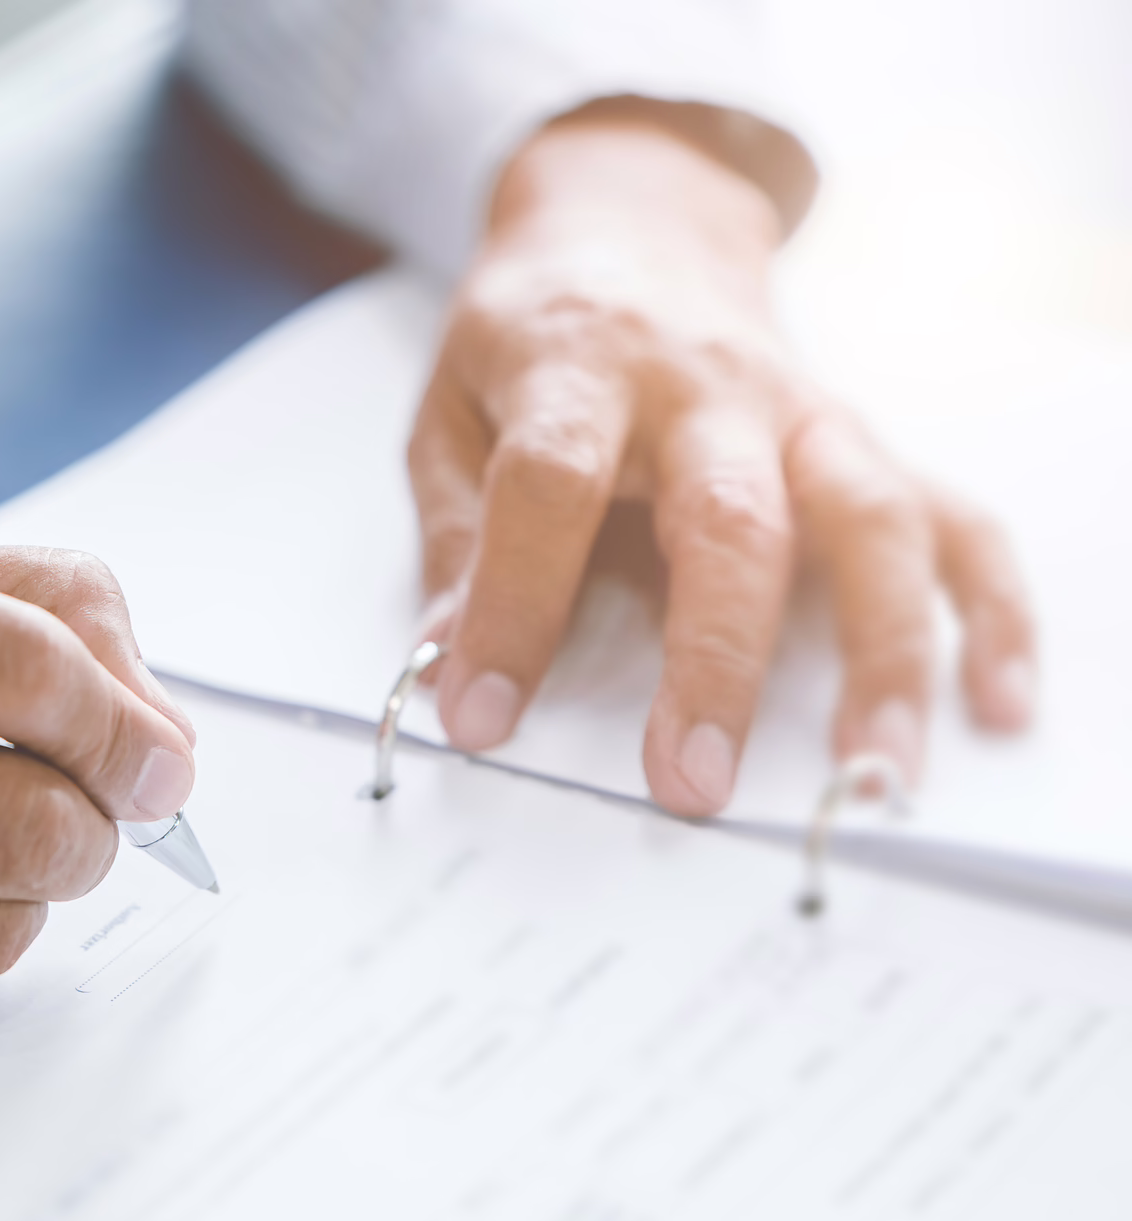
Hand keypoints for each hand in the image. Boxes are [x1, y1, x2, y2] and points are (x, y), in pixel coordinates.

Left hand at [410, 105, 1034, 815]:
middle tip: (692, 782)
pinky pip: (949, 515)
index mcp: (576, 370)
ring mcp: (798, 408)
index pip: (548, 487)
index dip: (515, 605)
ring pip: (868, 515)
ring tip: (873, 769)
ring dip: (884, 648)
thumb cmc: (529, 335)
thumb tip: (449, 663)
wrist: (631, 219)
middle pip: (733, 515)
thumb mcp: (450, 409)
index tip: (483, 716)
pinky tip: (990, 699)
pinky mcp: (860, 433)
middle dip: (718, 658)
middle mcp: (703, 386)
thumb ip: (455, 530)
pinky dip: (986, 606)